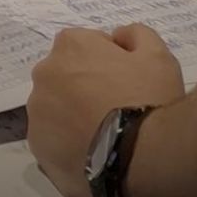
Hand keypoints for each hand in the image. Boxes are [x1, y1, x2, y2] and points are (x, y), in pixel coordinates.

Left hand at [26, 24, 184, 196]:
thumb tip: (119, 37)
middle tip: (119, 115)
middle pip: (68, 78)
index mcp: (70, 46)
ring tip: (107, 142)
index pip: (88, 49)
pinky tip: (94, 159)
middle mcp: (44, 72)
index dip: (113, 68)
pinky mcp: (38, 146)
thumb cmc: (149, 102)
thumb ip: (137, 36)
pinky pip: (53, 142)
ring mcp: (38, 111)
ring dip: (75, 120)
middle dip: (88, 91)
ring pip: (57, 111)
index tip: (130, 88)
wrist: (143, 160)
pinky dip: (69, 148)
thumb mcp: (158, 58)